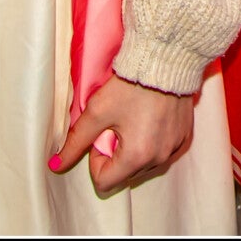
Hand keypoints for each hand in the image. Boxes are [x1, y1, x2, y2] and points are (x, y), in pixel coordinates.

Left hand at [52, 75, 193, 196]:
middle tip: (117, 123)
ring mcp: (174, 149)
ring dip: (135, 150)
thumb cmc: (130, 84)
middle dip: (116, 154)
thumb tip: (56, 165)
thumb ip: (75, 141)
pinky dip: (153, 143)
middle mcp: (159, 159)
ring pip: (144, 165)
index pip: (104, 182)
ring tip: (134, 119)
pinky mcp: (185, 137)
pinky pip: (163, 152)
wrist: (166, 58)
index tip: (101, 134)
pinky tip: (151, 119)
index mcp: (136, 157)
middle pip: (125, 173)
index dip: (95, 160)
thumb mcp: (97, 111)